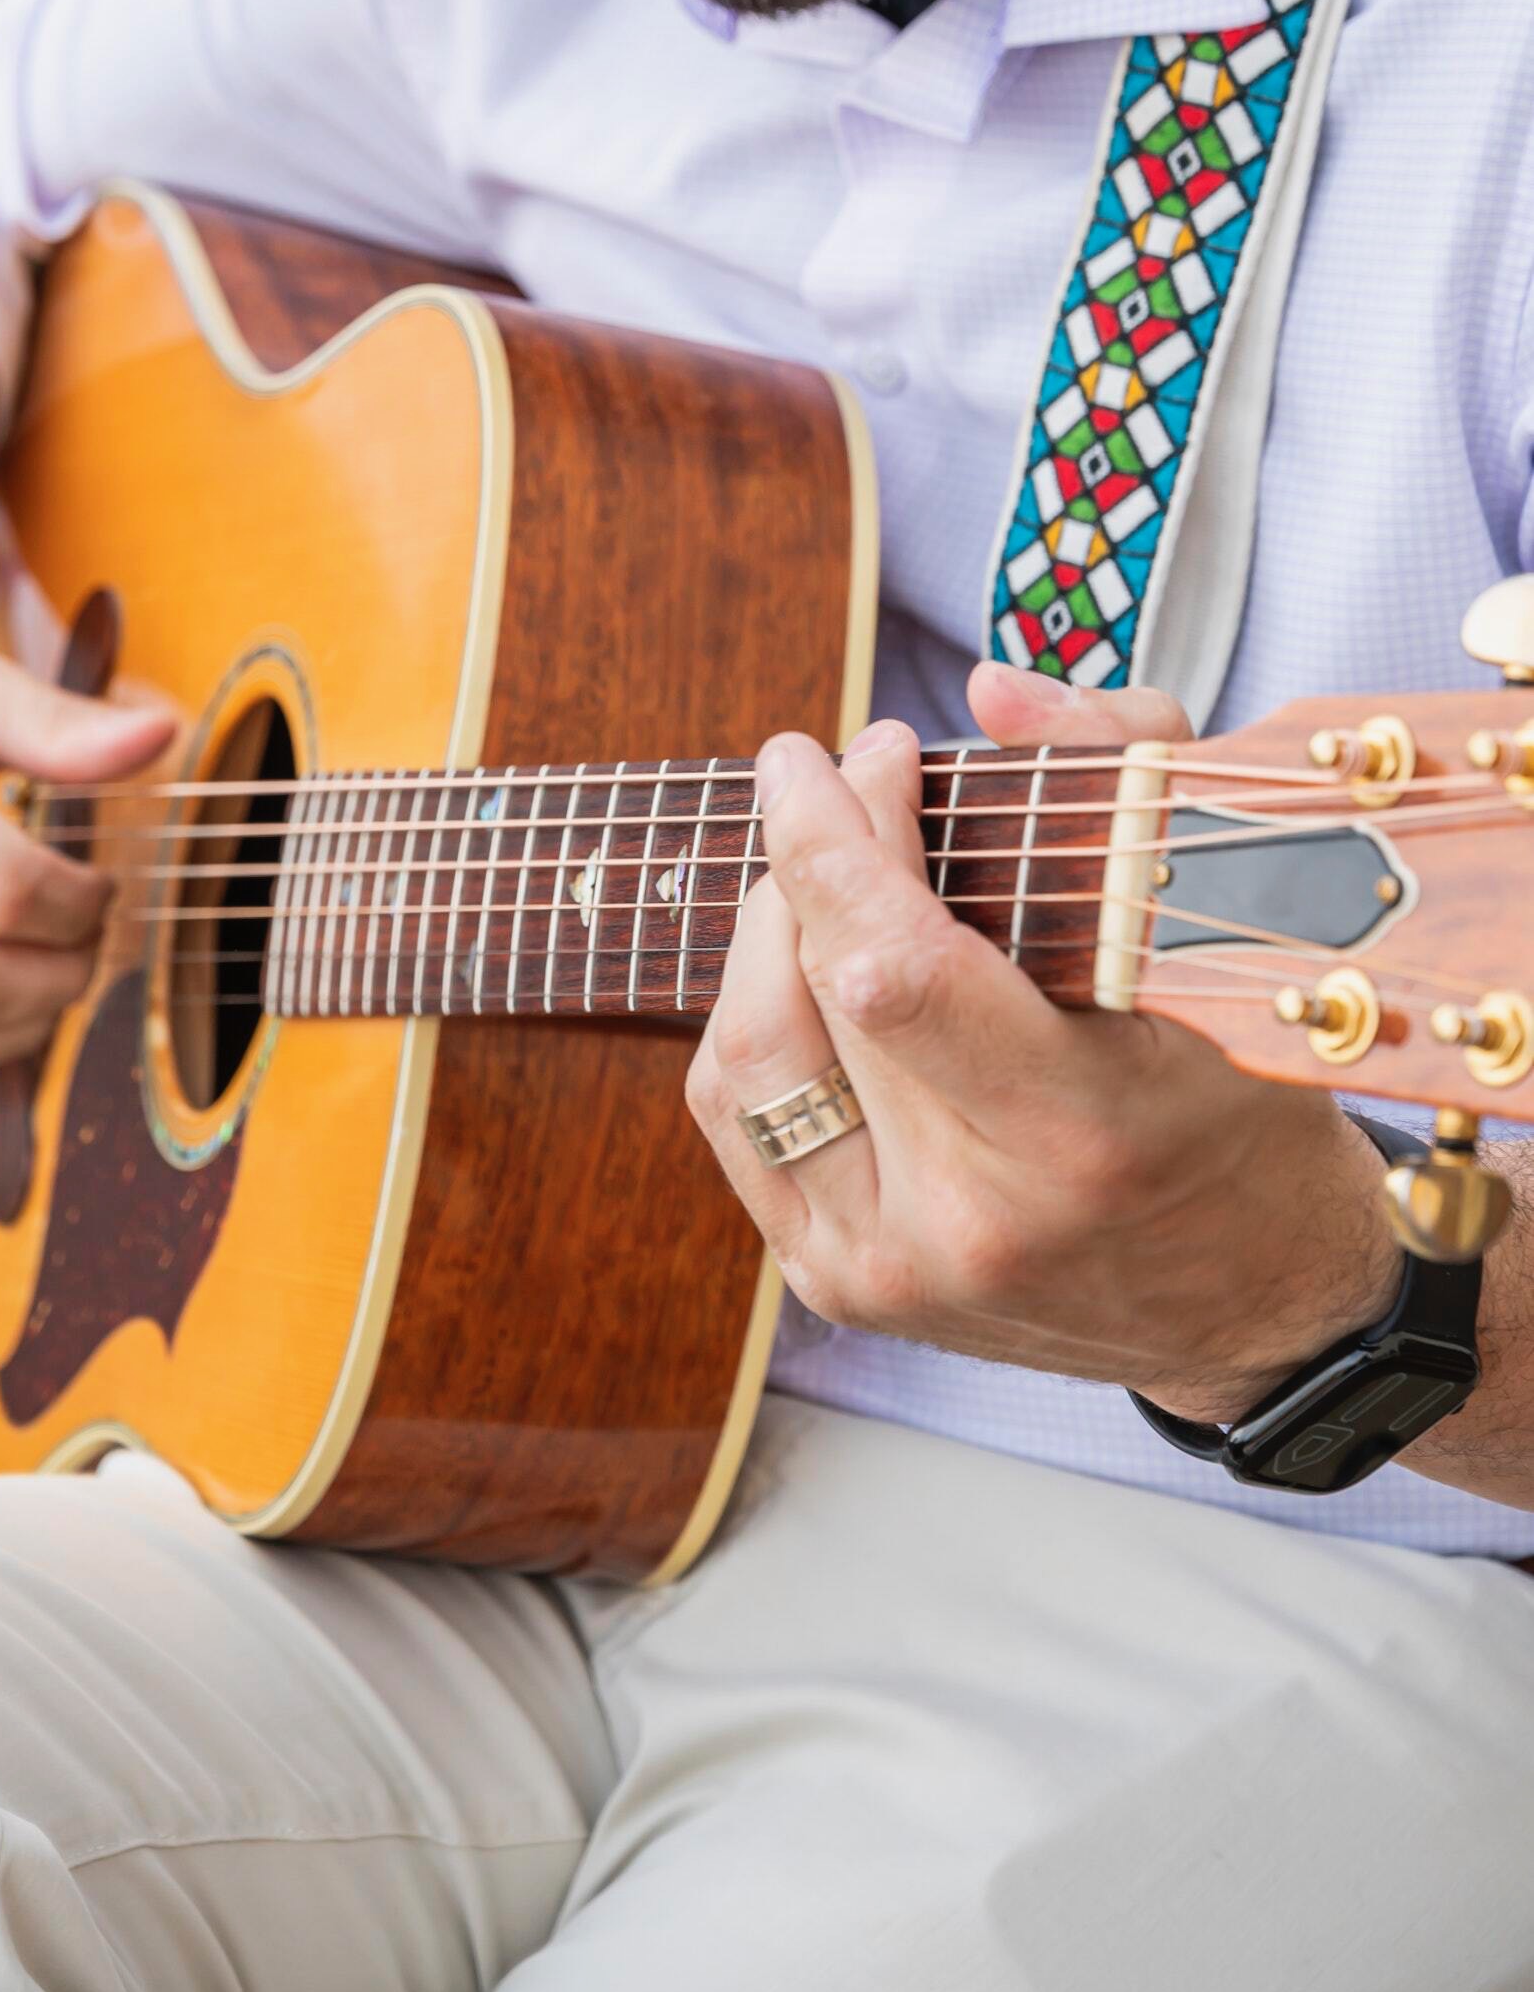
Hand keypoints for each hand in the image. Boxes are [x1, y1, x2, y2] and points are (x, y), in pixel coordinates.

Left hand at [688, 663, 1402, 1422]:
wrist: (1255, 1300)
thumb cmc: (1242, 1099)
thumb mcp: (1227, 929)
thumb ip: (1116, 771)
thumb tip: (987, 691)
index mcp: (1077, 1134)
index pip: (885, 967)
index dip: (832, 839)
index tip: (830, 752)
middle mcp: (970, 1218)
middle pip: (811, 992)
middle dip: (813, 853)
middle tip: (854, 782)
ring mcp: (892, 1268)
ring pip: (745, 1055)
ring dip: (768, 929)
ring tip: (828, 867)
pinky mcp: (843, 1287)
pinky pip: (737, 1118)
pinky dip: (756, 1015)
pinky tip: (807, 965)